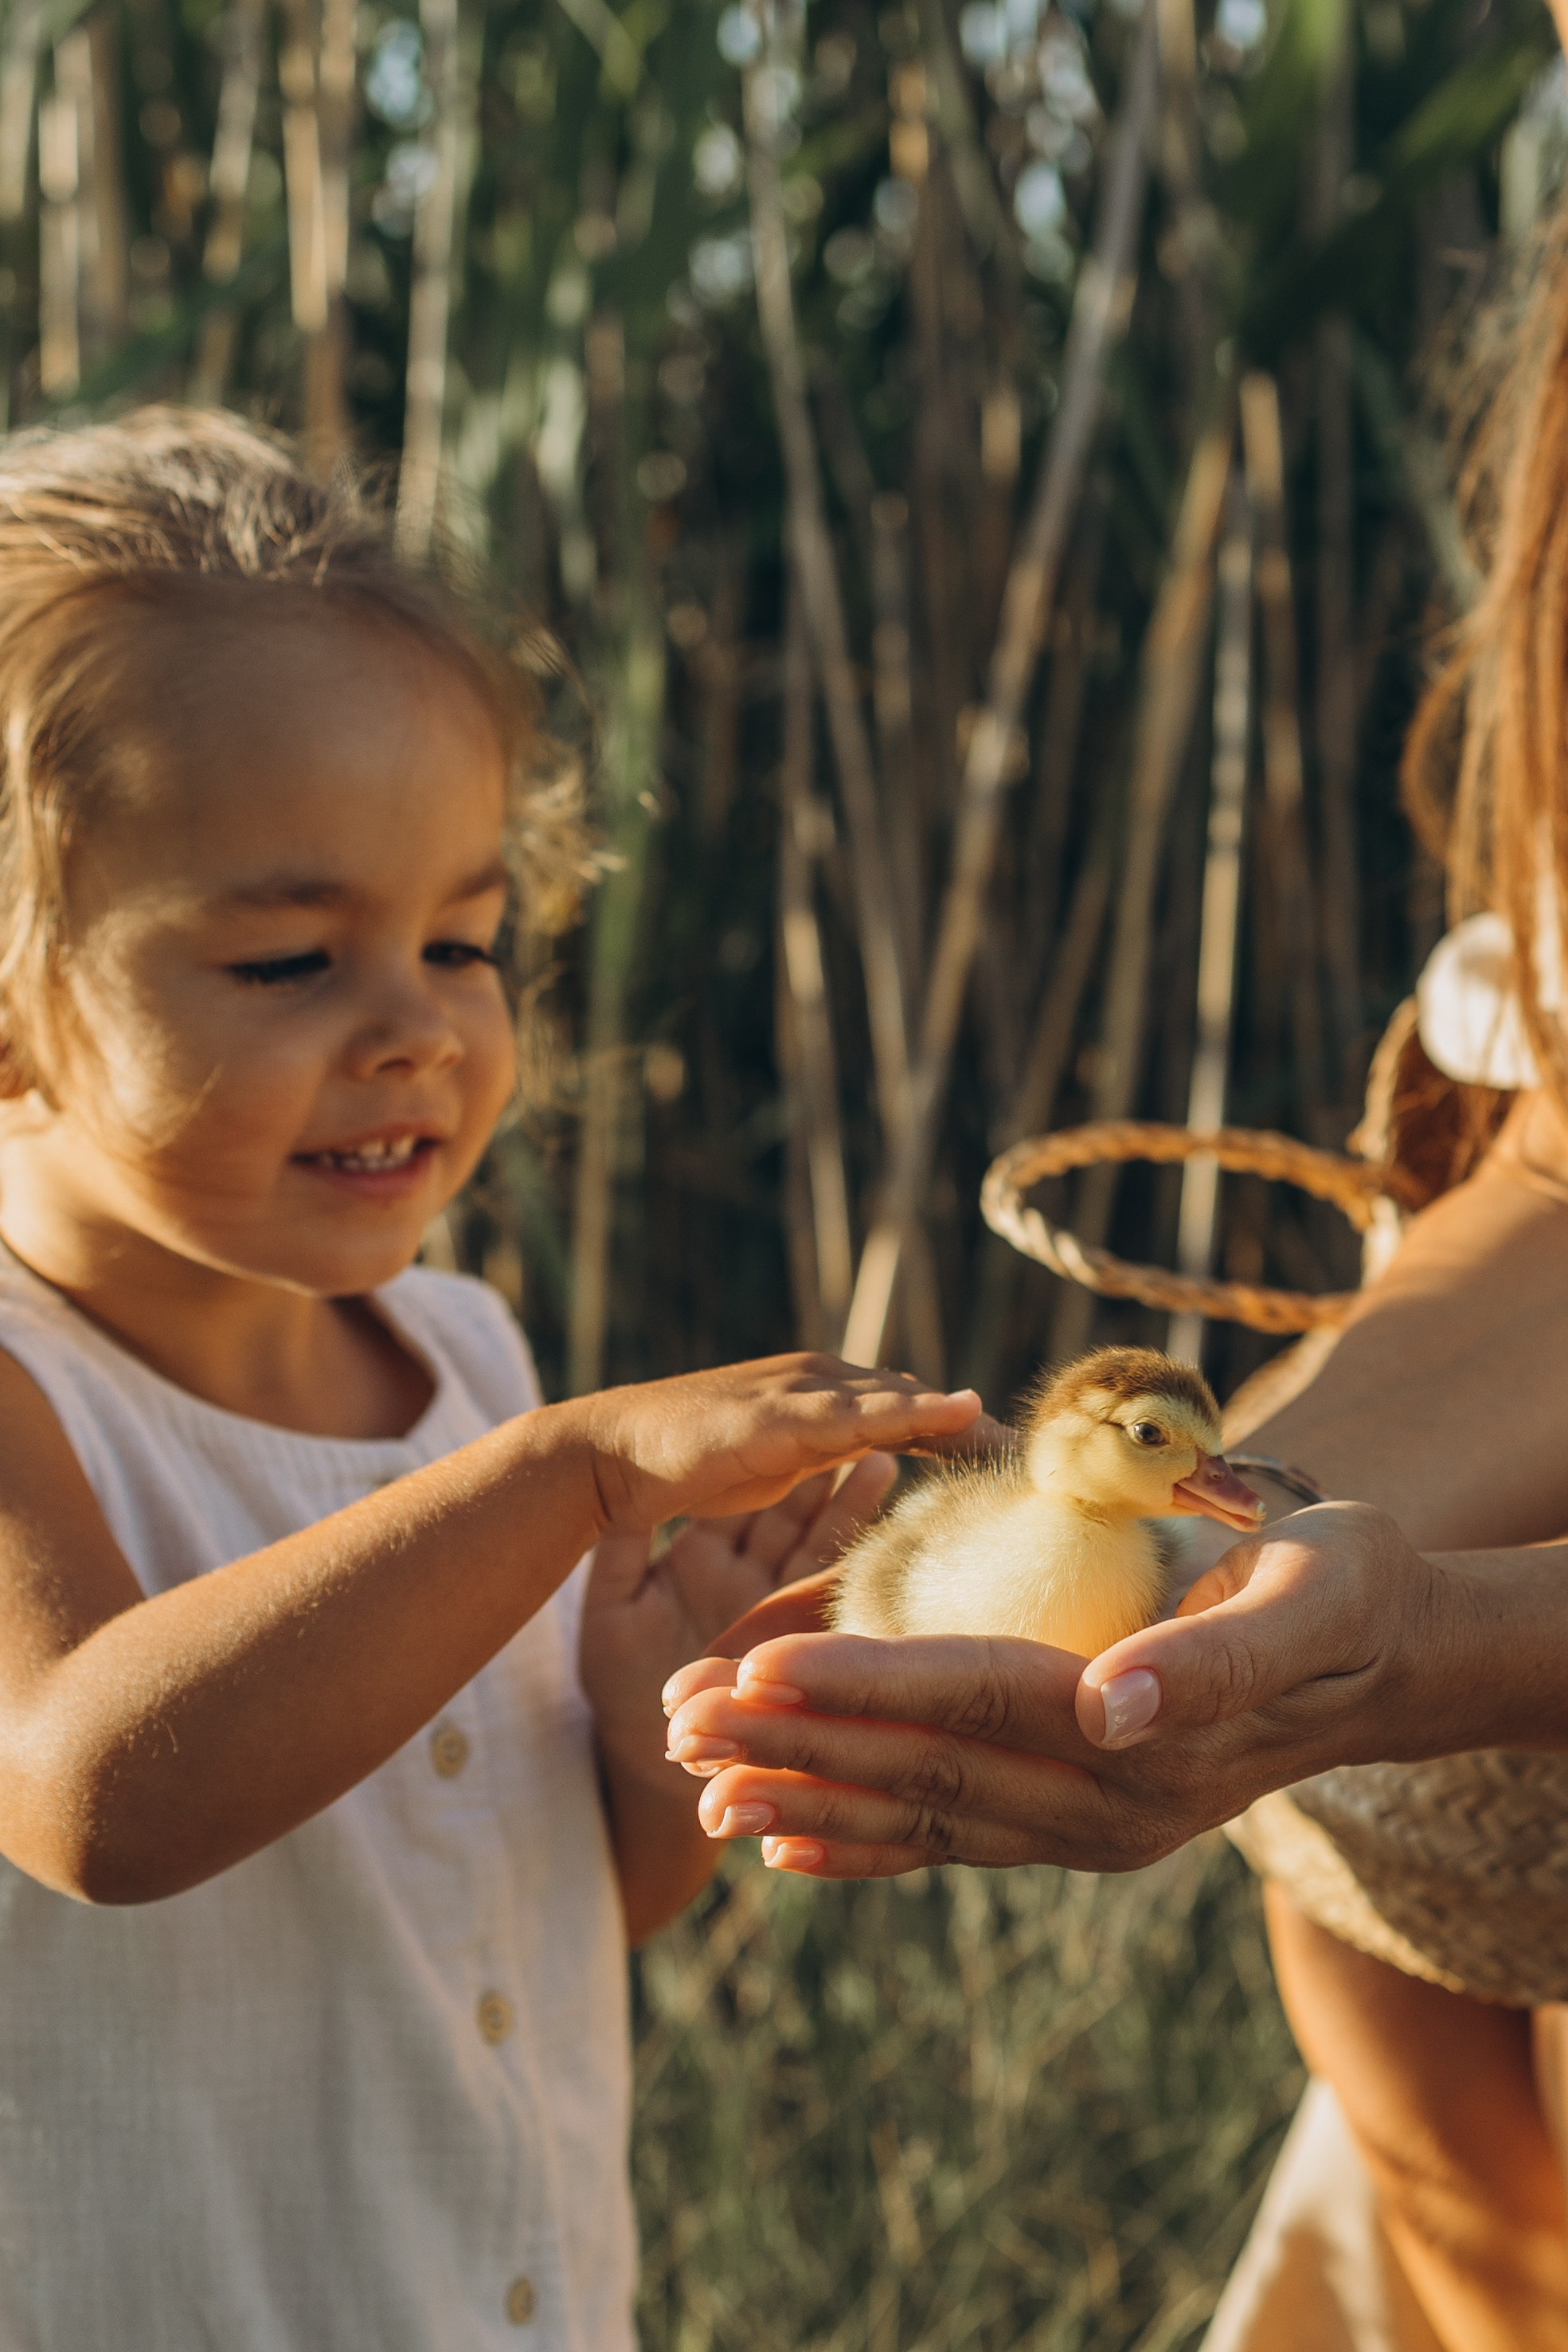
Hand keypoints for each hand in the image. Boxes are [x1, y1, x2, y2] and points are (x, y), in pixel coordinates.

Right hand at [577, 1354, 994, 1533]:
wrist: (611, 1453)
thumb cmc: (687, 1464)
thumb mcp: (775, 1463)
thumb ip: (824, 1455)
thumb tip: (873, 1459)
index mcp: (826, 1395)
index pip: (911, 1412)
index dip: (966, 1434)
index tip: (1025, 1460)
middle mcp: (823, 1380)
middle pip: (920, 1404)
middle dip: (981, 1429)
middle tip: (1053, 1455)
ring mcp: (802, 1392)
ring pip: (901, 1402)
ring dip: (964, 1419)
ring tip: (1024, 1439)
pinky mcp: (780, 1416)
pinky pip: (860, 1414)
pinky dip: (914, 1410)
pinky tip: (958, 1411)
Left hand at [581, 1455, 895, 1784]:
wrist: (639, 1756)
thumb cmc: (617, 1686)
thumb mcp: (613, 1611)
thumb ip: (622, 1553)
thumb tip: (621, 1496)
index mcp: (703, 1558)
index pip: (750, 1499)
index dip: (780, 1464)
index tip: (803, 1427)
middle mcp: (745, 1578)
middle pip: (796, 1513)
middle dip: (833, 1472)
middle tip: (873, 1430)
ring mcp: (769, 1610)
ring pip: (817, 1549)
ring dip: (851, 1509)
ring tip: (889, 1464)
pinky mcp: (782, 1644)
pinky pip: (821, 1600)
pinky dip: (850, 1570)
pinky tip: (888, 1544)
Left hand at [660, 1502, 1469, 1877]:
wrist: (1384, 1660)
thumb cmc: (1343, 1591)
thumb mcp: (1309, 1598)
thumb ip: (1211, 1659)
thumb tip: (1108, 1706)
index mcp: (1144, 1732)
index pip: (972, 1698)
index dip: (860, 1683)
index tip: (753, 1666)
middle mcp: (1107, 1804)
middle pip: (921, 1767)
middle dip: (791, 1743)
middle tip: (676, 1720)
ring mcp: (1087, 1830)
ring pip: (920, 1815)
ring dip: (803, 1797)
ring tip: (696, 1783)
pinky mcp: (1072, 1830)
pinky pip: (951, 1844)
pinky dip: (863, 1848)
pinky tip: (782, 1847)